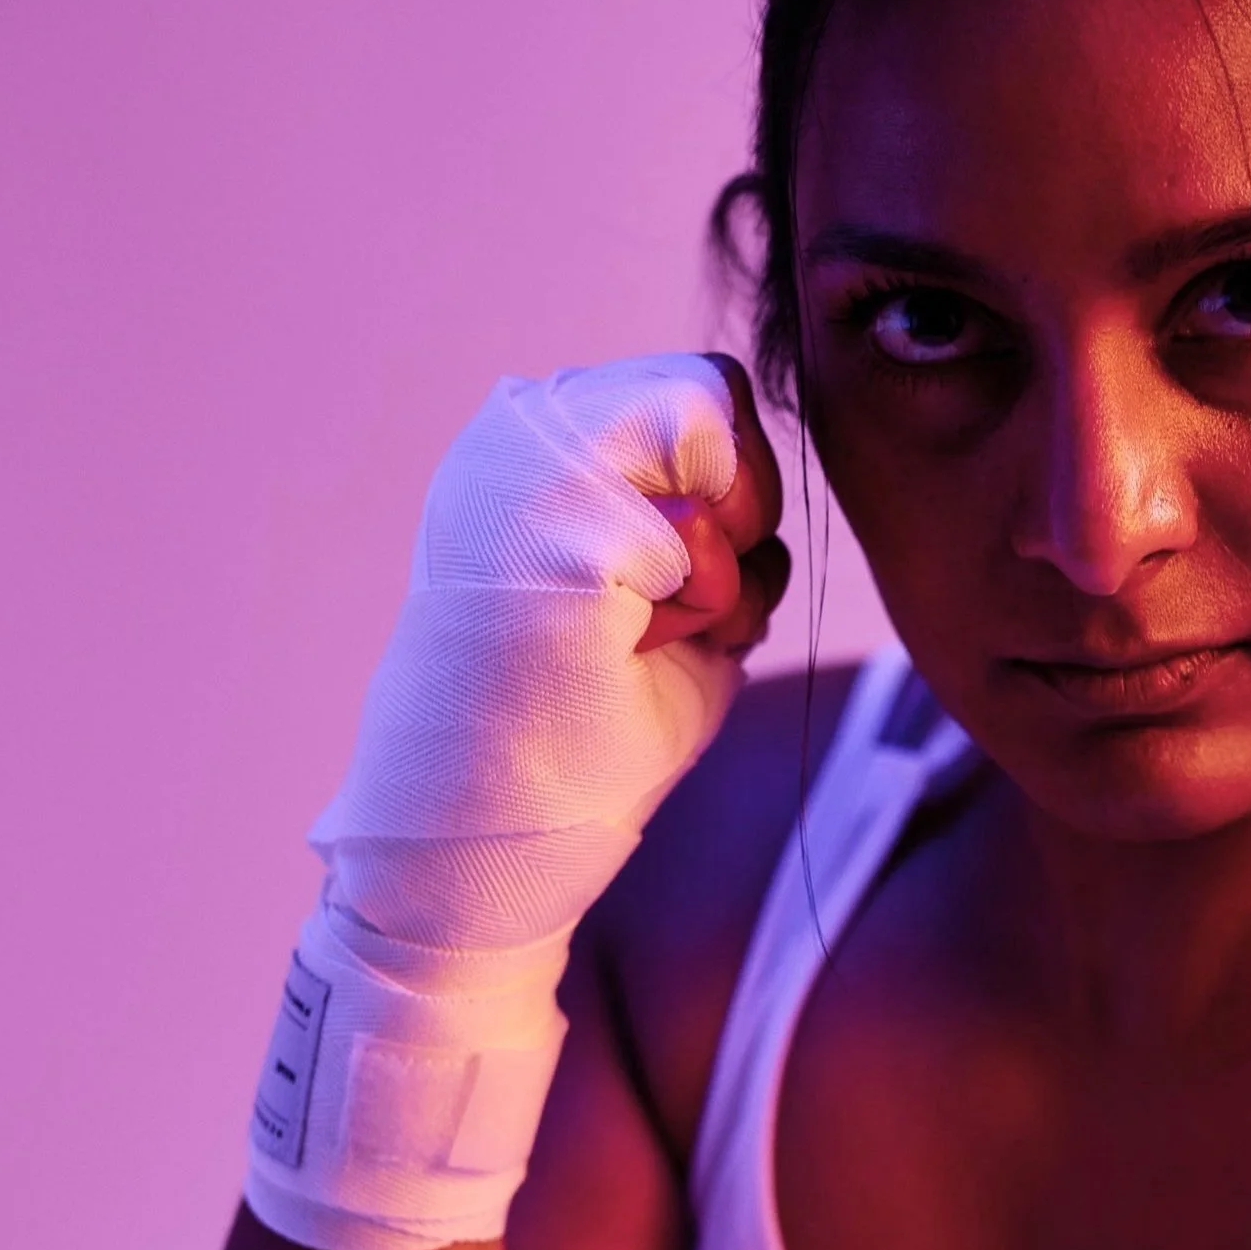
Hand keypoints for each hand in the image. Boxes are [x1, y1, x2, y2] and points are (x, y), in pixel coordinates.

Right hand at [249, 352, 784, 1249]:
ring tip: (656, 632)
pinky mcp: (557, 526)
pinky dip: (714, 590)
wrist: (481, 859)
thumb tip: (769, 475)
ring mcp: (526, 470)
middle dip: (738, 507)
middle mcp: (512, 436)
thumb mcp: (661, 603)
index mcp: (527, 452)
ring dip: (724, 545)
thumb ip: (705, 524)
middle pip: (712, 390)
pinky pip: (711, 499)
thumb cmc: (580, 747)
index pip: (692, 401)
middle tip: (683, 615)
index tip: (691, 597)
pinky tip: (648, 647)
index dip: (732, 494)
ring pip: (708, 410)